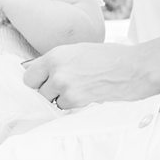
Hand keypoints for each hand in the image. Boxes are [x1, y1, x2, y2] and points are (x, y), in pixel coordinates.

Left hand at [21, 40, 159, 109]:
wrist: (132, 68)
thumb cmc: (108, 57)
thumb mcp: (77, 51)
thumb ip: (55, 61)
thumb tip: (31, 70)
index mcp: (55, 55)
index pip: (28, 76)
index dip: (36, 80)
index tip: (42, 82)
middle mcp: (57, 70)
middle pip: (37, 91)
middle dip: (47, 91)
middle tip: (64, 86)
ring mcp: (66, 86)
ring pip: (50, 101)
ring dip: (60, 98)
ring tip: (78, 88)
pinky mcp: (76, 100)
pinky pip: (65, 107)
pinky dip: (72, 104)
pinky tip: (86, 94)